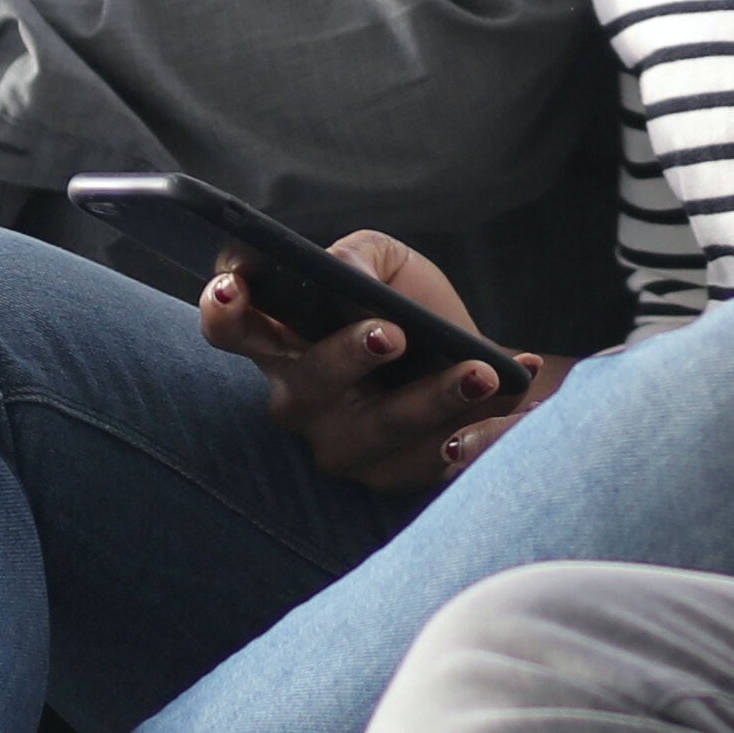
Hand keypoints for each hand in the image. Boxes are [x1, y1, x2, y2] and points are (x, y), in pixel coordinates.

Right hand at [198, 226, 530, 492]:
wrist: (481, 361)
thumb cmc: (413, 308)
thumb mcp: (388, 265)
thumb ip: (360, 257)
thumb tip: (350, 278)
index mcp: (282, 344)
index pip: (231, 330)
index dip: (222, 310)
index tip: (235, 285)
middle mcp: (301, 402)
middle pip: (306, 388)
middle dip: (346, 358)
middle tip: (392, 333)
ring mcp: (345, 447)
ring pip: (378, 431)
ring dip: (431, 400)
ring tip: (479, 372)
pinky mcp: (398, 475)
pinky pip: (436, 459)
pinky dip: (482, 428)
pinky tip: (511, 395)